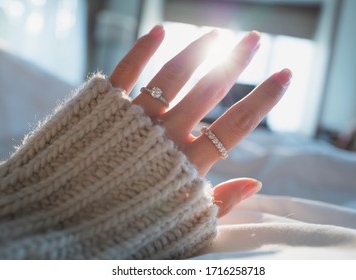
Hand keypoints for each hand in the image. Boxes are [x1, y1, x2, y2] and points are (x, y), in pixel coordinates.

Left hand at [109, 25, 291, 216]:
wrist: (71, 222)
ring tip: (215, 33)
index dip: (264, 98)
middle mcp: (166, 136)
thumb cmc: (132, 224)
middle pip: (209, 90)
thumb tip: (256, 184)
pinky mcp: (105, 110)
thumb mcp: (184, 221)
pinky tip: (159, 31)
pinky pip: (125, 74)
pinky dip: (141, 51)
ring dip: (197, 51)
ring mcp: (135, 119)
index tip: (284, 75)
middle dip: (235, 61)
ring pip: (172, 76)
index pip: (237, 125)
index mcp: (189, 164)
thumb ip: (221, 202)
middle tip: (253, 39)